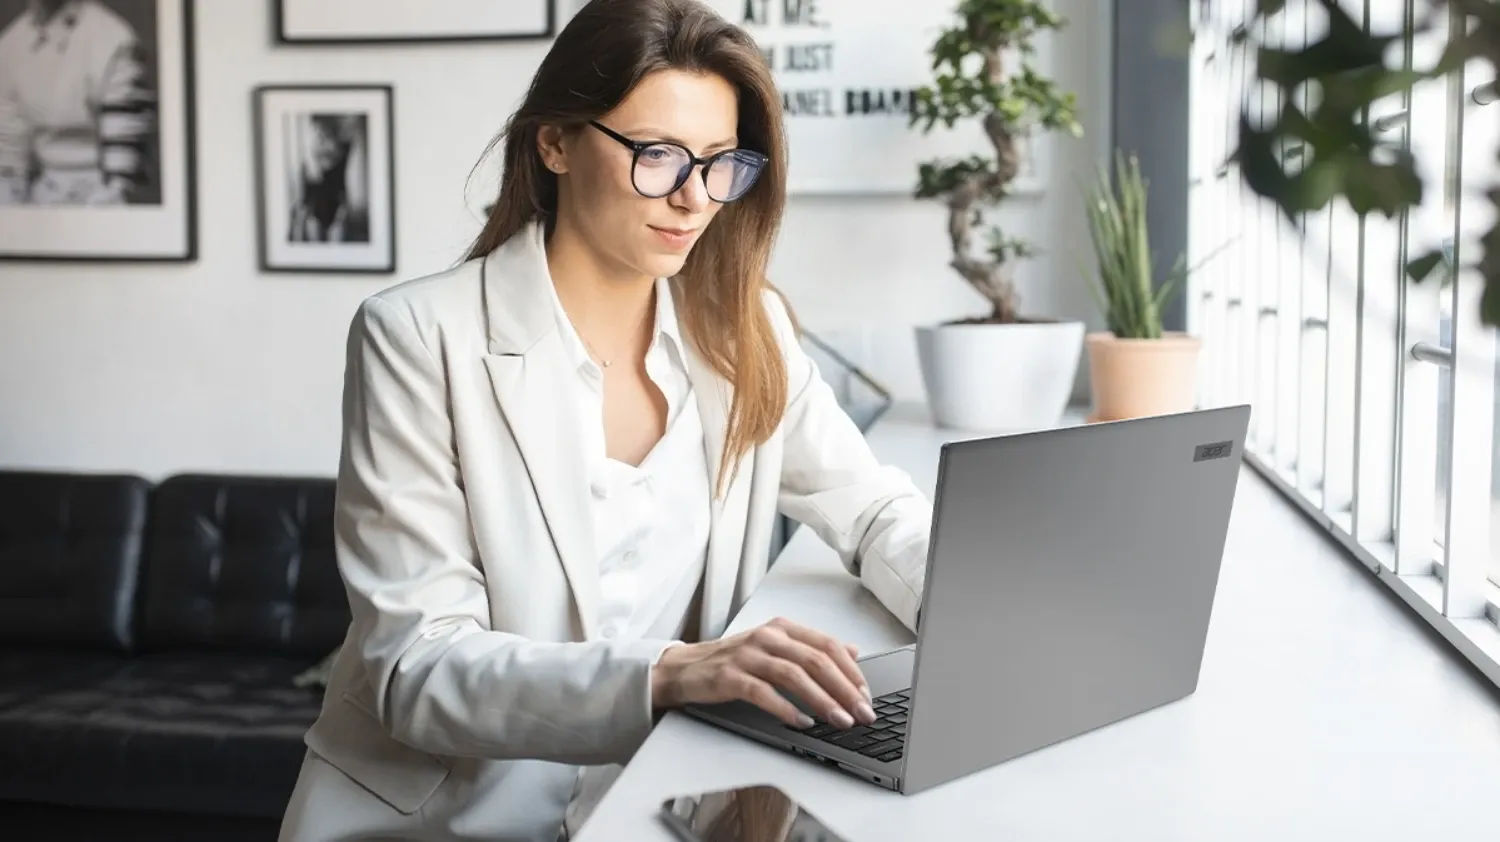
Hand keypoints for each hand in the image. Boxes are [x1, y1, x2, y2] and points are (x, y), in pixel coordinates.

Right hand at [650, 617, 876, 729]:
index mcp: (783, 628)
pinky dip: (786, 709)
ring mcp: (748, 655)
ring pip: (794, 676)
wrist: (685, 668)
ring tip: (840, 720)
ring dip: (822, 701)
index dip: (851, 671)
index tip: (867, 695)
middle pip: (816, 660)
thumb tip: (853, 650)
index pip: (827, 645)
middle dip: (844, 689)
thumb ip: (812, 648)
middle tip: (862, 713)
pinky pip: (764, 693)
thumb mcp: (776, 648)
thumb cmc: (734, 661)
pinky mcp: (730, 676)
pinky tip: (802, 723)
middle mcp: (767, 636)